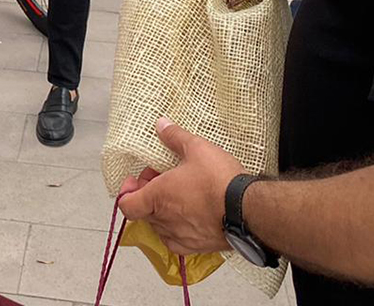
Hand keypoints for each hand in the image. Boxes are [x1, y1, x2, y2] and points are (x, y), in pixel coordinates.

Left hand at [116, 118, 241, 255]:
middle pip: (143, 211)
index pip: (126, 204)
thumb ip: (175, 136)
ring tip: (178, 194)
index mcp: (157, 197)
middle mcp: (164, 220)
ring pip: (159, 225)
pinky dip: (176, 227)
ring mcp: (179, 236)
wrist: (247, 211)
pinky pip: (176, 239)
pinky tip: (189, 214)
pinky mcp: (195, 247)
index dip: (127, 191)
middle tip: (162, 178)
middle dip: (149, 194)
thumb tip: (162, 125)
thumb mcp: (197, 149)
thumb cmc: (220, 182)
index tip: (135, 180)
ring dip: (162, 211)